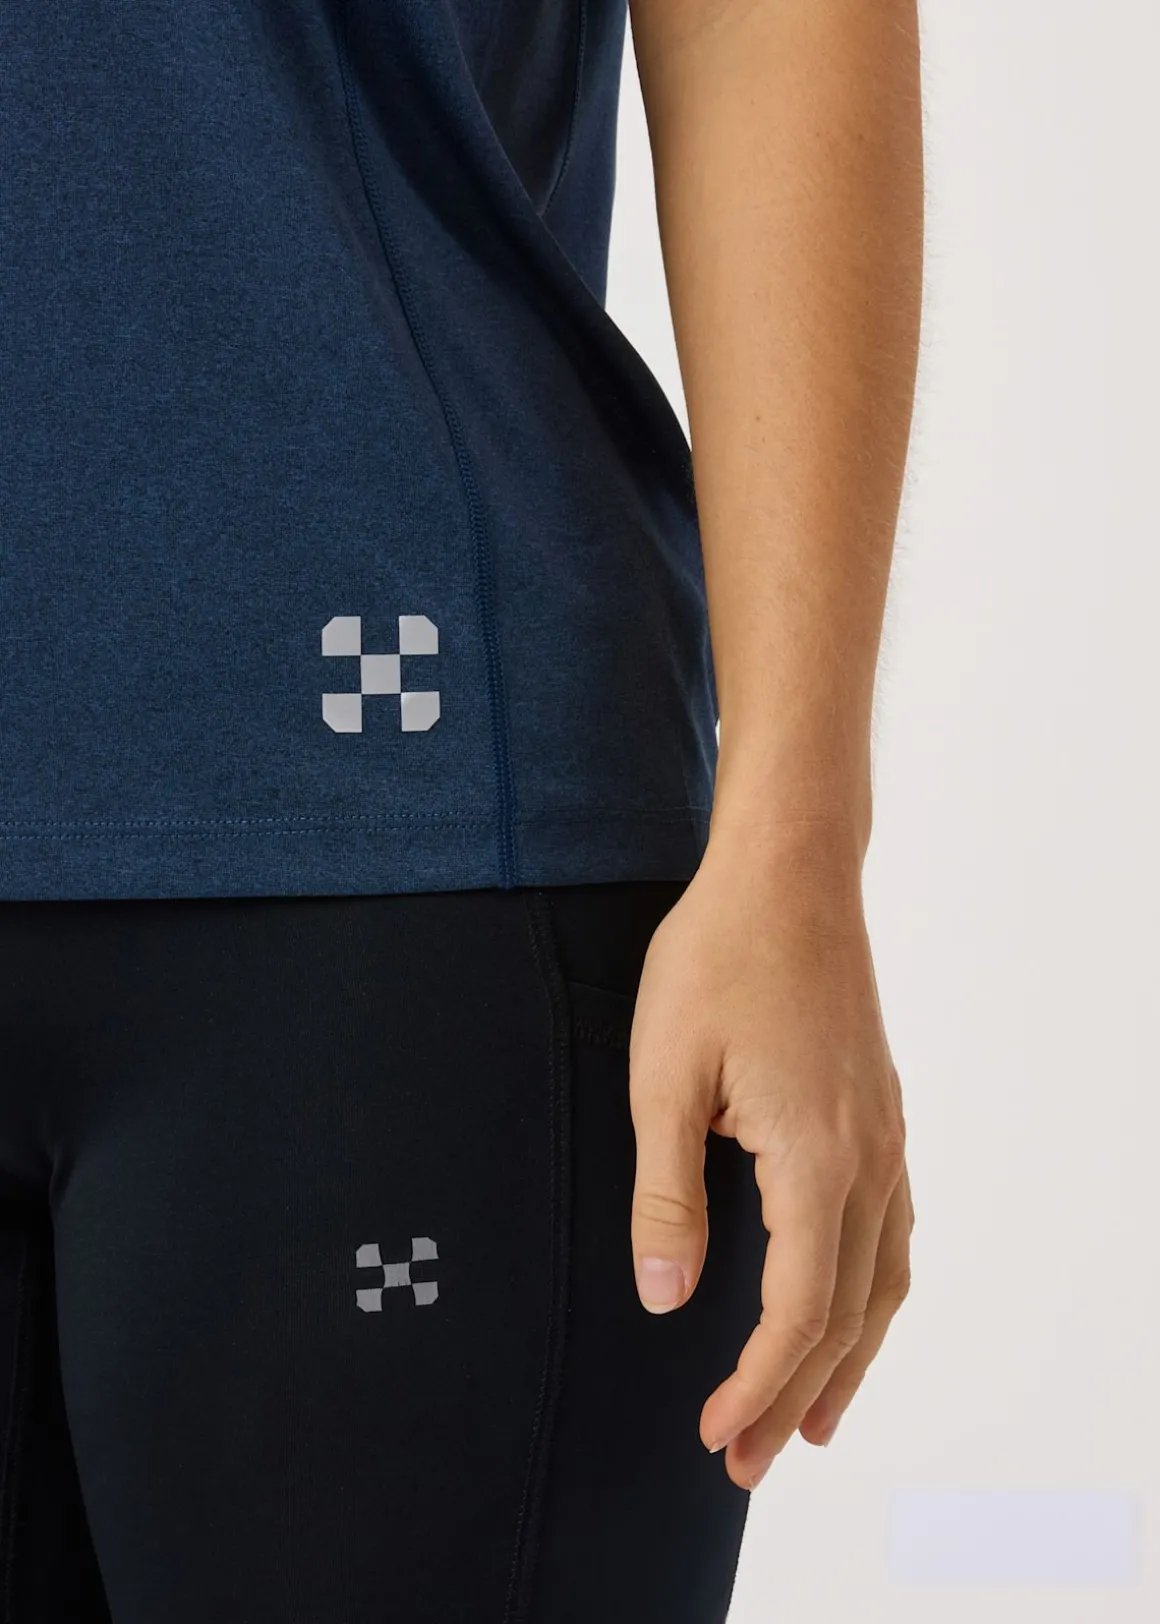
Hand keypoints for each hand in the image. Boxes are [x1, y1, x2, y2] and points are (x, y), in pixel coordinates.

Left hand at [626, 826, 912, 1491]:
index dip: (756, 1383)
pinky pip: (892, 1231)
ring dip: (849, 1357)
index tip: (711, 1433)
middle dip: (798, 1395)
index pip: (800, 1310)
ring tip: (812, 1420)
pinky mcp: (880, 1113)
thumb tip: (665, 1297)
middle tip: (749, 1463)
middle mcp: (870, 1158)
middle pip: (849, 1313)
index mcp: (816, 1157)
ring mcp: (885, 1135)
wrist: (787, 876)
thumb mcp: (664, 1077)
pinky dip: (870, 1294)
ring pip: (884, 1279)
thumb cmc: (716, 961)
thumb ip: (667, 1194)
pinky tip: (848, 1307)